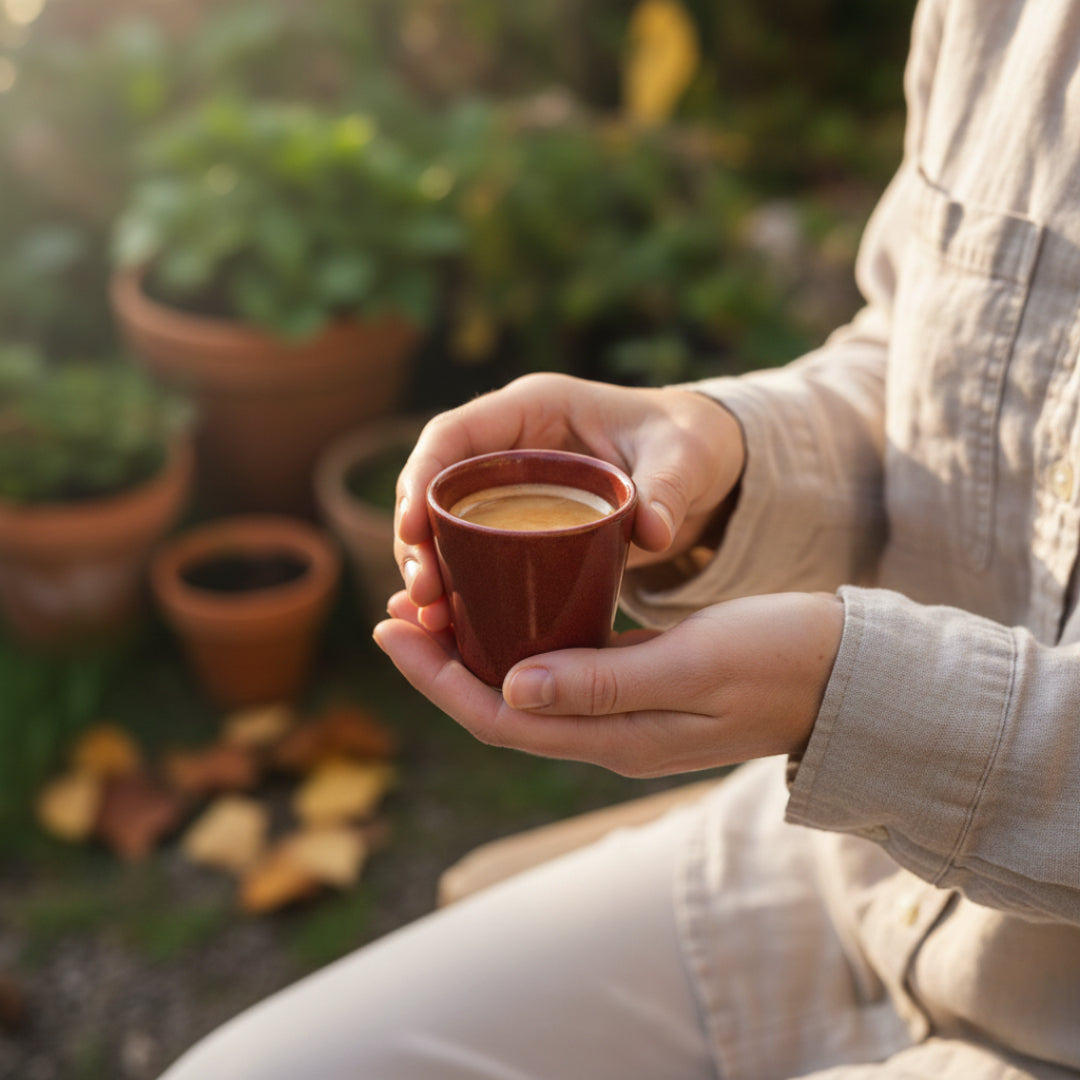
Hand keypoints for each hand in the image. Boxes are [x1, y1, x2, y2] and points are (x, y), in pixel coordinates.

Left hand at [373, 590, 843, 776]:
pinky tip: (506, 613)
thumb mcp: (696, 661)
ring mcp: (625, 718)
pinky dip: (519, 646)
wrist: (846, 672)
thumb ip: (605, 682)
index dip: (437, 681)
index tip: (394, 630)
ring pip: (524, 693)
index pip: (500, 720)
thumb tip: (510, 691)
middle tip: (398, 611)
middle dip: (440, 666)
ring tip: (433, 609)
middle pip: (500, 710)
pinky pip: (558, 676)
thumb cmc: (782, 657)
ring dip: (473, 656)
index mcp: (617, 737)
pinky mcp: (639, 690)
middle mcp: (610, 736)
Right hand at [394, 373, 744, 631]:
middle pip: (436, 488)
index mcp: (533, 407)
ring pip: (446, 526)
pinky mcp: (522, 526)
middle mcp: (509, 446)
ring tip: (433, 619)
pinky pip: (475, 552)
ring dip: (431, 570)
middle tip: (424, 595)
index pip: (453, 434)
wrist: (703, 469)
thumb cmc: (689, 444)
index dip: (420, 477)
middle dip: (417, 540)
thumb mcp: (686, 458)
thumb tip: (653, 533)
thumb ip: (669, 489)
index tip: (411, 529)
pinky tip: (451, 625)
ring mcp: (511, 487)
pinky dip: (460, 586)